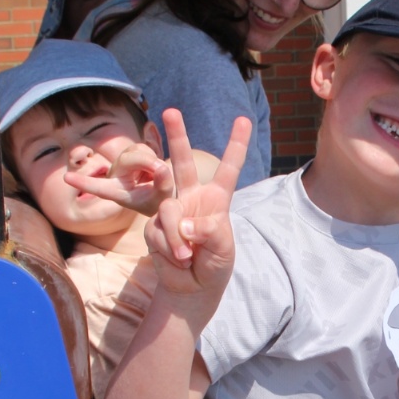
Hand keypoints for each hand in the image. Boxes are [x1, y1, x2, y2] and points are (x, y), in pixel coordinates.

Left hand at [63, 141, 172, 216]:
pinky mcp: (135, 154)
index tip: (66, 178)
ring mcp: (125, 163)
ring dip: (152, 160)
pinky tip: (157, 170)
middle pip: (126, 159)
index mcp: (118, 192)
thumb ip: (162, 186)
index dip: (84, 183)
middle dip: (145, 162)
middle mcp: (117, 176)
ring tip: (159, 177)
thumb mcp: (163, 200)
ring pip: (136, 150)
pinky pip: (144, 147)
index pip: (99, 188)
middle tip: (161, 172)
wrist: (168, 195)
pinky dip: (155, 156)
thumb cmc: (162, 204)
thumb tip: (159, 167)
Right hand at [145, 109, 251, 308]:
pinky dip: (168, 248)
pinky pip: (157, 232)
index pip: (228, 169)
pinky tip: (176, 260)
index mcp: (217, 199)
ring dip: (177, 238)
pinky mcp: (155, 226)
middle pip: (183, 162)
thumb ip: (209, 232)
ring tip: (187, 257)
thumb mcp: (223, 249)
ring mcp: (172, 211)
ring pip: (169, 210)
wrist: (192, 287)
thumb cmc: (215, 265)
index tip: (243, 119)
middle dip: (177, 136)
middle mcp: (192, 198)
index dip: (235, 144)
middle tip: (170, 111)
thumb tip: (185, 225)